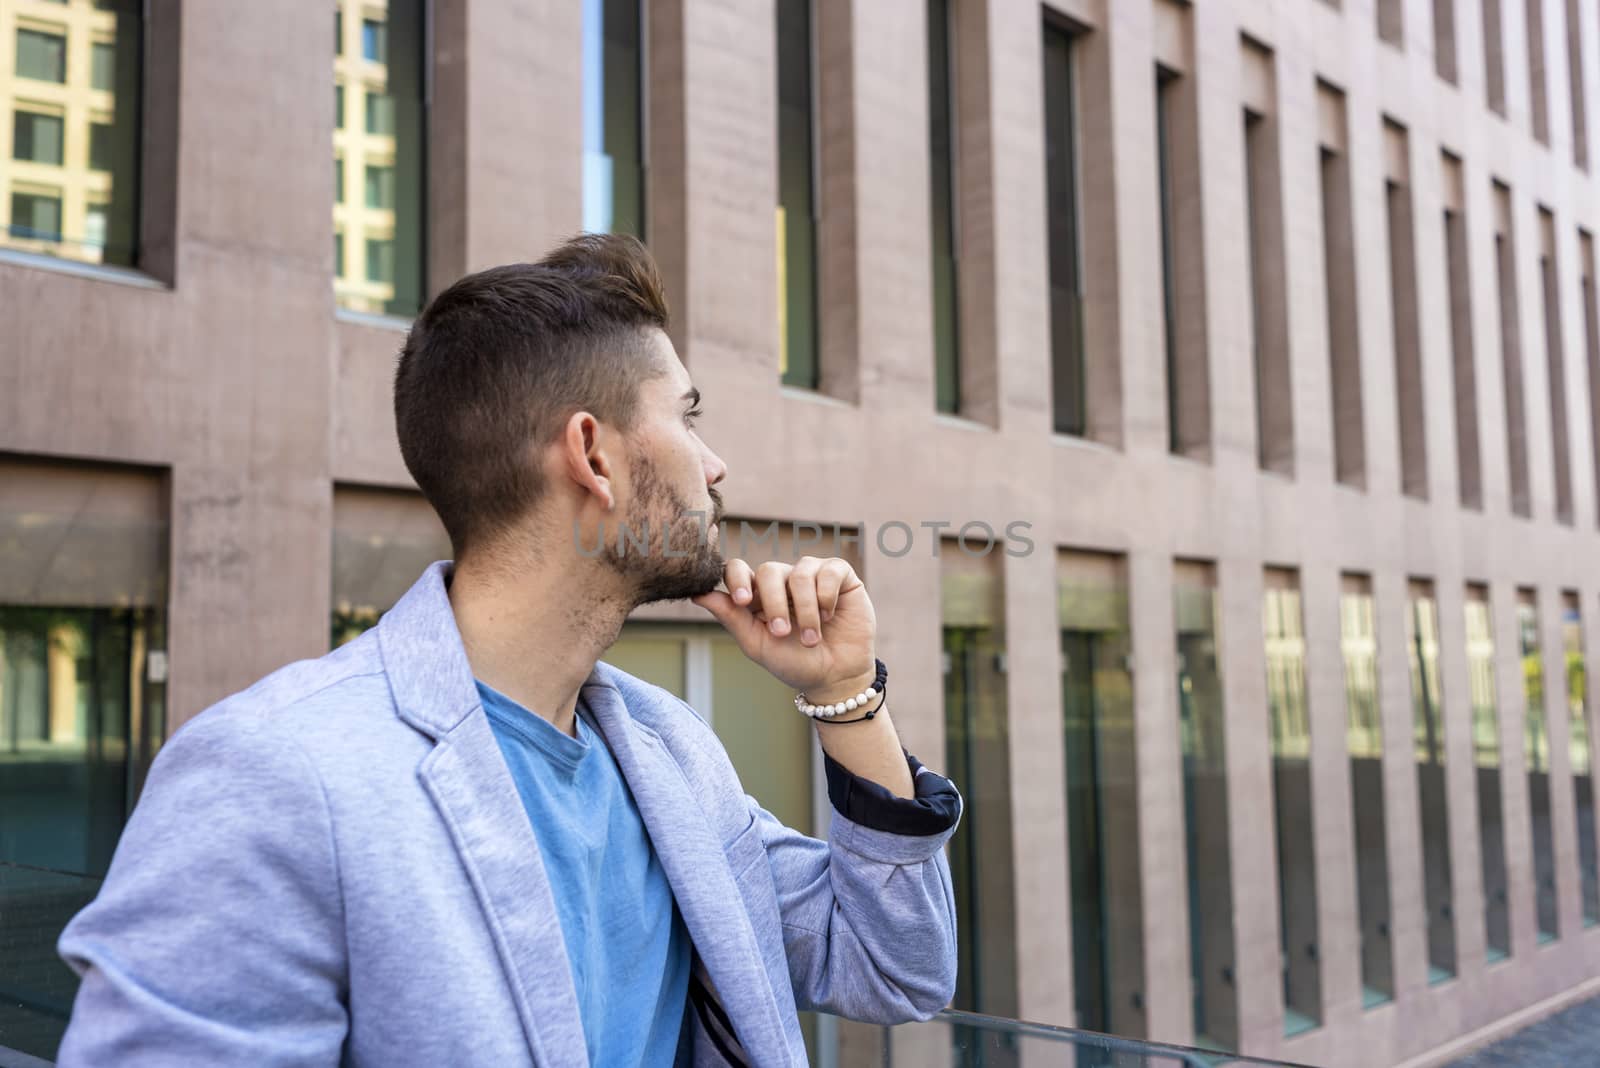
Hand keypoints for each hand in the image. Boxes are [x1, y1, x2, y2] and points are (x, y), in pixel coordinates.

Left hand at [692, 556, 875, 697]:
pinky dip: (826, 598)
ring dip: (805, 610)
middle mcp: (783, 579)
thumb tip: (697, 594)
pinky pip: (828, 571)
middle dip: (774, 603)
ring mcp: (811, 574)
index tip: (743, 601)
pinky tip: (829, 617)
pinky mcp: (839, 575)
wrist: (835, 678)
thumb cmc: (794, 662)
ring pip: (799, 573)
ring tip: (811, 638)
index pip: (738, 569)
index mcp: (758, 594)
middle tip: (782, 632)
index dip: (737, 579)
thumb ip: (730, 617)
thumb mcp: (758, 644)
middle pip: (768, 570)